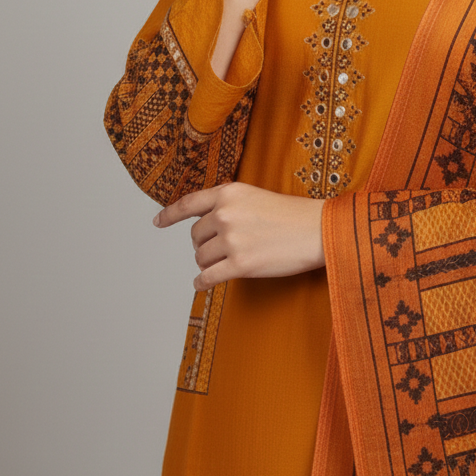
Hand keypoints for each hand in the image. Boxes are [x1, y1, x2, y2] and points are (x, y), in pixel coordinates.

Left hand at [152, 183, 325, 289]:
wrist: (317, 230)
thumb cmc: (292, 215)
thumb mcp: (256, 197)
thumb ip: (230, 206)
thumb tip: (207, 226)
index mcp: (228, 193)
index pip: (189, 203)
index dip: (170, 214)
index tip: (157, 222)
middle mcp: (225, 214)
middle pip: (195, 235)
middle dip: (204, 244)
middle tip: (223, 249)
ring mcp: (231, 239)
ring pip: (200, 257)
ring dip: (209, 263)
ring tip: (226, 262)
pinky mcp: (239, 264)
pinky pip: (207, 277)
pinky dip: (202, 282)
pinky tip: (203, 283)